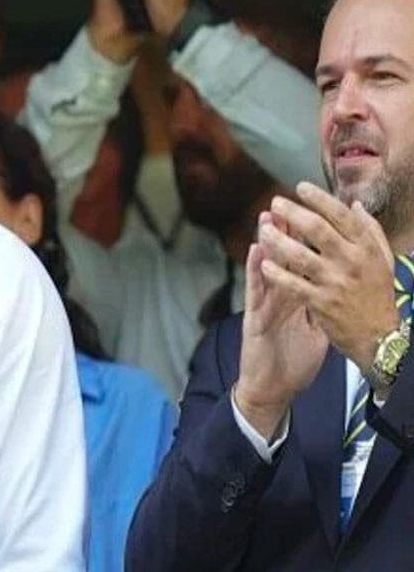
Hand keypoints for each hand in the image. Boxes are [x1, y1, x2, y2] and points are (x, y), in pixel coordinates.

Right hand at [233, 214, 328, 439]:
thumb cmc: (293, 361)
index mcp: (296, 298)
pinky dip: (255, 271)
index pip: (303, 262)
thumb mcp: (316, 330)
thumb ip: (322, 305)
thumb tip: (336, 285)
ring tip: (267, 217)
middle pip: (284, 259)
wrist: (273, 389)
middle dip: (286, 231)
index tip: (313, 214)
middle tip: (285, 202)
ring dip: (266, 243)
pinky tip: (254, 251)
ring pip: (266, 269)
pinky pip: (255, 292)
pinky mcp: (255, 320)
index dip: (306, 240)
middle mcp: (279, 297)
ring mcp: (265, 306)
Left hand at [258, 182, 398, 371]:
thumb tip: (354, 204)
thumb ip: (370, 230)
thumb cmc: (377, 293)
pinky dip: (277, 272)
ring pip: (299, 255)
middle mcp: (351, 261)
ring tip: (263, 229)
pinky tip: (264, 262)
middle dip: (293, 213)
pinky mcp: (320, 302)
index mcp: (367, 248)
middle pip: (317, 230)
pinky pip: (293, 283)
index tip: (301, 187)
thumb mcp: (383, 259)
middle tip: (275, 202)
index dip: (320, 199)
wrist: (378, 335)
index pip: (342, 216)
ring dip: (277, 240)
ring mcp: (335, 282)